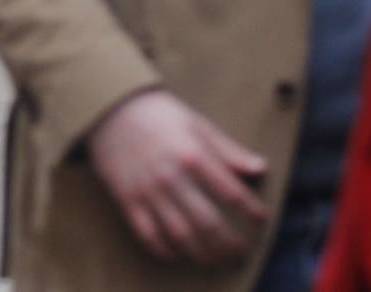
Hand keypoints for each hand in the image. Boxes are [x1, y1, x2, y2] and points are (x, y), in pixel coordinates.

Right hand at [88, 89, 267, 265]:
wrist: (109, 108)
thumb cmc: (158, 114)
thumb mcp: (197, 124)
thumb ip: (229, 150)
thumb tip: (260, 168)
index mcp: (193, 155)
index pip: (231, 193)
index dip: (251, 211)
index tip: (261, 219)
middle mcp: (171, 177)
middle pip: (208, 222)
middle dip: (229, 244)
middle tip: (240, 253)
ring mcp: (148, 191)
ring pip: (180, 235)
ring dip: (202, 254)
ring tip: (216, 261)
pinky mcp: (127, 199)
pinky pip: (148, 235)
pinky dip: (165, 251)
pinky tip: (178, 255)